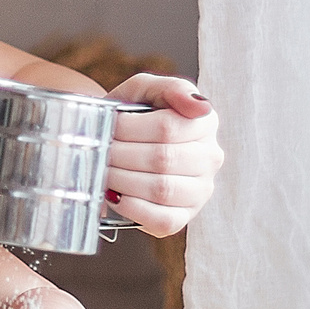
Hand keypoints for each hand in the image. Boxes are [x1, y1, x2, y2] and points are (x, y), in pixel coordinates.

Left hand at [104, 74, 221, 236]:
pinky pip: (163, 220)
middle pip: (163, 159)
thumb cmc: (133, 114)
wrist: (118, 143)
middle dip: (121, 155)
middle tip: (99, 150)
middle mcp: (210, 158)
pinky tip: (115, 196)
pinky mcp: (184, 217)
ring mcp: (200, 190)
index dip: (129, 129)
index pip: (168, 127)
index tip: (108, 126)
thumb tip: (201, 107)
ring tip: (103, 170)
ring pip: (163, 189)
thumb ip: (171, 88)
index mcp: (205, 123)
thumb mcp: (146, 89)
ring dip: (123, 180)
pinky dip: (133, 208)